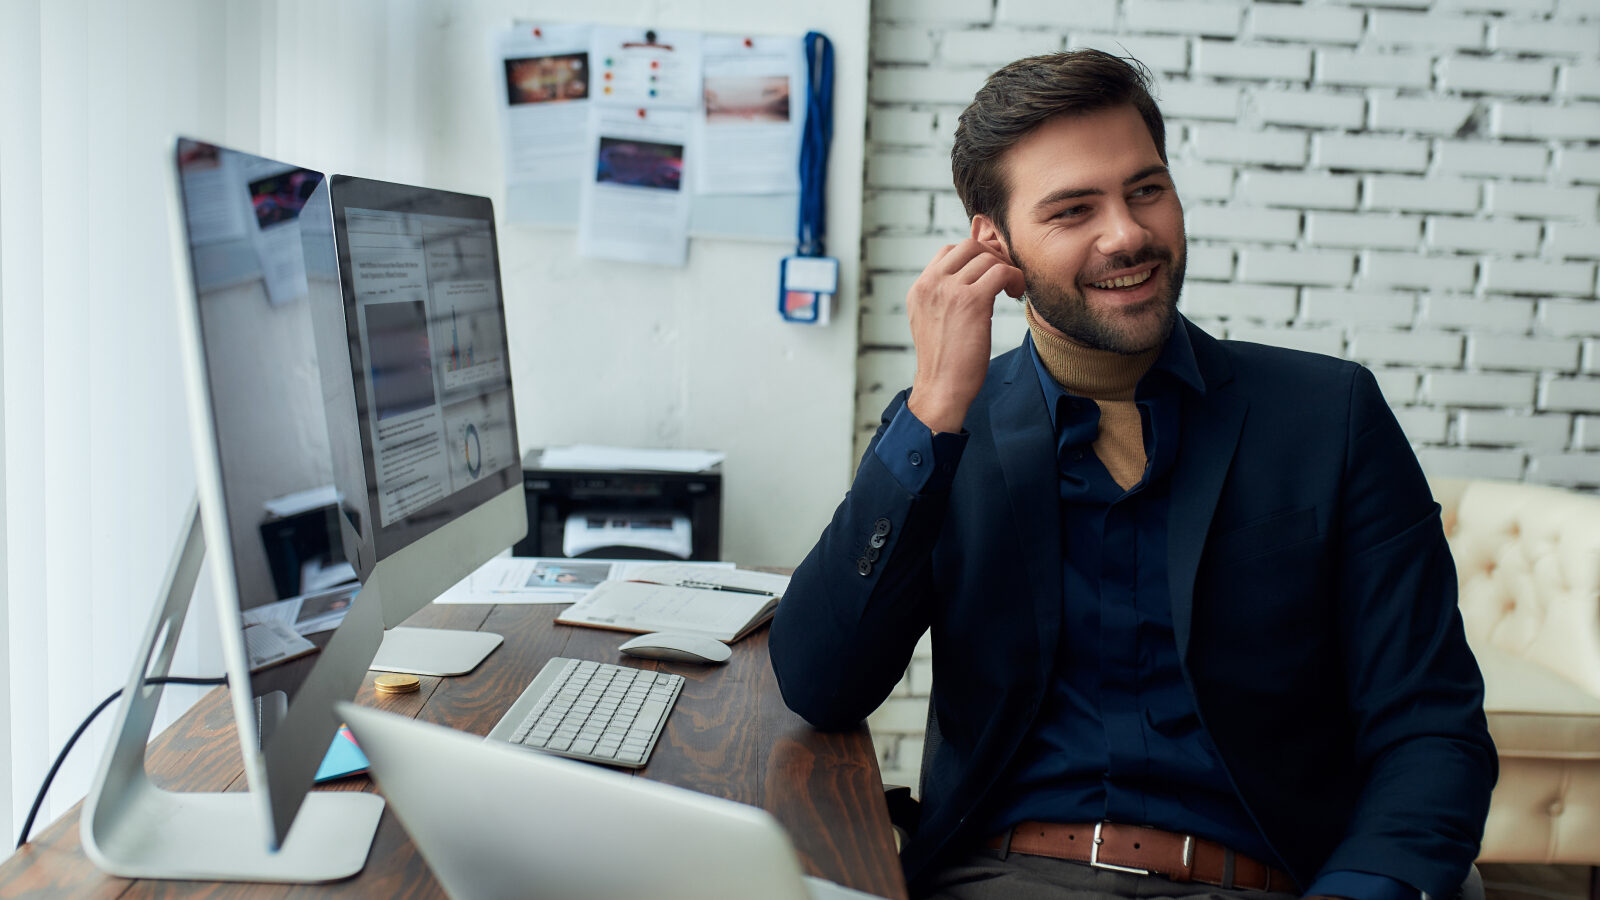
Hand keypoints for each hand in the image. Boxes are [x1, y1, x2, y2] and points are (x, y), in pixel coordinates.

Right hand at [904, 239, 1024, 433]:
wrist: (941, 387)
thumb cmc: (943, 361)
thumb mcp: (929, 321)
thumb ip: (941, 297)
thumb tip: (968, 279)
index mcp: (920, 287)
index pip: (949, 251)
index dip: (975, 255)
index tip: (990, 272)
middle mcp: (931, 284)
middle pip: (969, 245)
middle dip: (993, 256)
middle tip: (1005, 276)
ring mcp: (950, 290)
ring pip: (987, 257)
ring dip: (1006, 269)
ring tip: (1011, 289)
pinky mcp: (972, 301)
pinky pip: (1001, 272)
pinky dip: (1014, 278)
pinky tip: (1016, 293)